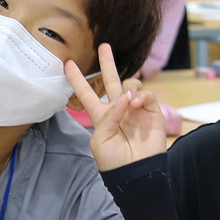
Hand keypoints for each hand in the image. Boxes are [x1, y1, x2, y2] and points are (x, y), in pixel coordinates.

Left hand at [66, 45, 167, 171]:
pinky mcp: (153, 112)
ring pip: (131, 84)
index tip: (67, 64)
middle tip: (104, 46)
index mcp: (101, 116)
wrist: (135, 174)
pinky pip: (147, 94)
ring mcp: (136, 110)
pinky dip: (141, 96)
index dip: (77, 79)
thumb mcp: (100, 139)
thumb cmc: (114, 161)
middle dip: (107, 63)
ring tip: (128, 101)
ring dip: (128, 88)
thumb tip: (124, 98)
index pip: (87, 94)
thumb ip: (108, 116)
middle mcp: (118, 110)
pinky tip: (136, 104)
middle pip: (111, 81)